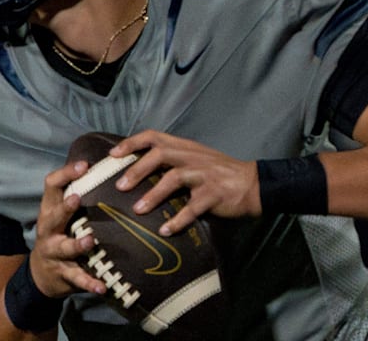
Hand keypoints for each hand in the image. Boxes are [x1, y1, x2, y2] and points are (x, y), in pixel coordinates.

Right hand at [29, 160, 106, 297]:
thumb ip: (75, 194)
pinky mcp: (63, 274)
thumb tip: (105, 168)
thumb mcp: (60, 214)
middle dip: (65, 208)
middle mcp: (48, 229)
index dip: (65, 174)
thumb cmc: (59, 234)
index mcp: (49, 209)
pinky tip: (102, 287)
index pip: (51, 185)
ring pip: (64, 248)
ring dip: (77, 244)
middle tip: (76, 198)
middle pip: (53, 216)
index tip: (84, 165)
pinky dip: (89, 283)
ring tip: (90, 241)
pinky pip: (77, 278)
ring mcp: (54, 252)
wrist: (41, 275)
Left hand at [108, 129, 259, 236]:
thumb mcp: (195, 157)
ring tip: (138, 210)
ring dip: (153, 195)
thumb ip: (172, 159)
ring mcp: (204, 175)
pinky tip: (165, 230)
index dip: (132, 143)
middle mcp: (192, 157)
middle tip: (120, 186)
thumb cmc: (219, 172)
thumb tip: (138, 170)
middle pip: (160, 155)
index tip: (113, 155)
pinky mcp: (214, 194)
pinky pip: (192, 207)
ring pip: (174, 179)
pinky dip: (178, 220)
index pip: (154, 136)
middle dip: (137, 170)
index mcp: (184, 147)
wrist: (254, 183)